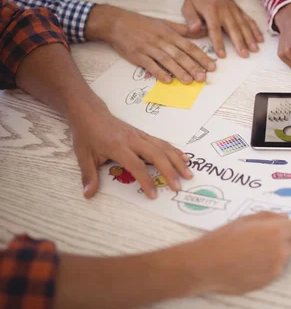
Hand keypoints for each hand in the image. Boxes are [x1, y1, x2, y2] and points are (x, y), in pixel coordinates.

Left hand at [69, 104, 191, 199]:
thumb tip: (88, 195)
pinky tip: (184, 158)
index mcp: (118, 147)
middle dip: (169, 171)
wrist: (91, 113)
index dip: (146, 181)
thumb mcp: (84, 156)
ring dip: (177, 161)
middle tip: (178, 186)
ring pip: (163, 148)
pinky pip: (162, 143)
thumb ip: (89, 176)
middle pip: (156, 155)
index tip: (153, 195)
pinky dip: (175, 151)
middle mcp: (133, 140)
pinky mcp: (144, 134)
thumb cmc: (87, 135)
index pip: (136, 166)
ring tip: (188, 174)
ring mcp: (141, 136)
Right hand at [86, 4, 215, 83]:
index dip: (201, 57)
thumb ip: (183, 30)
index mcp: (169, 34)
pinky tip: (167, 81)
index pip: (189, 46)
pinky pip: (150, 65)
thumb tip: (201, 31)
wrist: (117, 23)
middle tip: (204, 77)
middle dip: (193, 67)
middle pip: (180, 55)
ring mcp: (149, 48)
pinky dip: (159, 73)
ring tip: (190, 81)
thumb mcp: (164, 23)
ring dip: (179, 72)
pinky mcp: (138, 56)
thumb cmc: (143, 24)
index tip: (212, 66)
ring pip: (167, 61)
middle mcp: (161, 41)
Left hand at [182, 0, 263, 58]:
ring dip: (250, 37)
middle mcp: (224, 11)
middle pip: (233, 29)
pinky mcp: (239, 11)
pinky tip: (260, 39)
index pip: (215, 29)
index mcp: (211, 11)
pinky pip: (249, 20)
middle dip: (240, 42)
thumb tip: (194, 30)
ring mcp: (234, 11)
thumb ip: (190, 19)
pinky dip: (255, 29)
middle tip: (245, 55)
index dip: (218, 42)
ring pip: (243, 25)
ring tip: (255, 49)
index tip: (222, 54)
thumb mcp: (188, 6)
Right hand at [186, 212, 290, 294]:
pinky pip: (274, 269)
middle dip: (288, 237)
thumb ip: (268, 217)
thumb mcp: (245, 219)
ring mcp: (275, 269)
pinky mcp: (267, 281)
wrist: (206, 265)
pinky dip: (267, 264)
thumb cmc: (223, 238)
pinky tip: (249, 261)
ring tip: (254, 249)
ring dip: (277, 251)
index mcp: (277, 232)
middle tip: (269, 235)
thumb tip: (284, 217)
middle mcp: (281, 251)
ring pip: (285, 257)